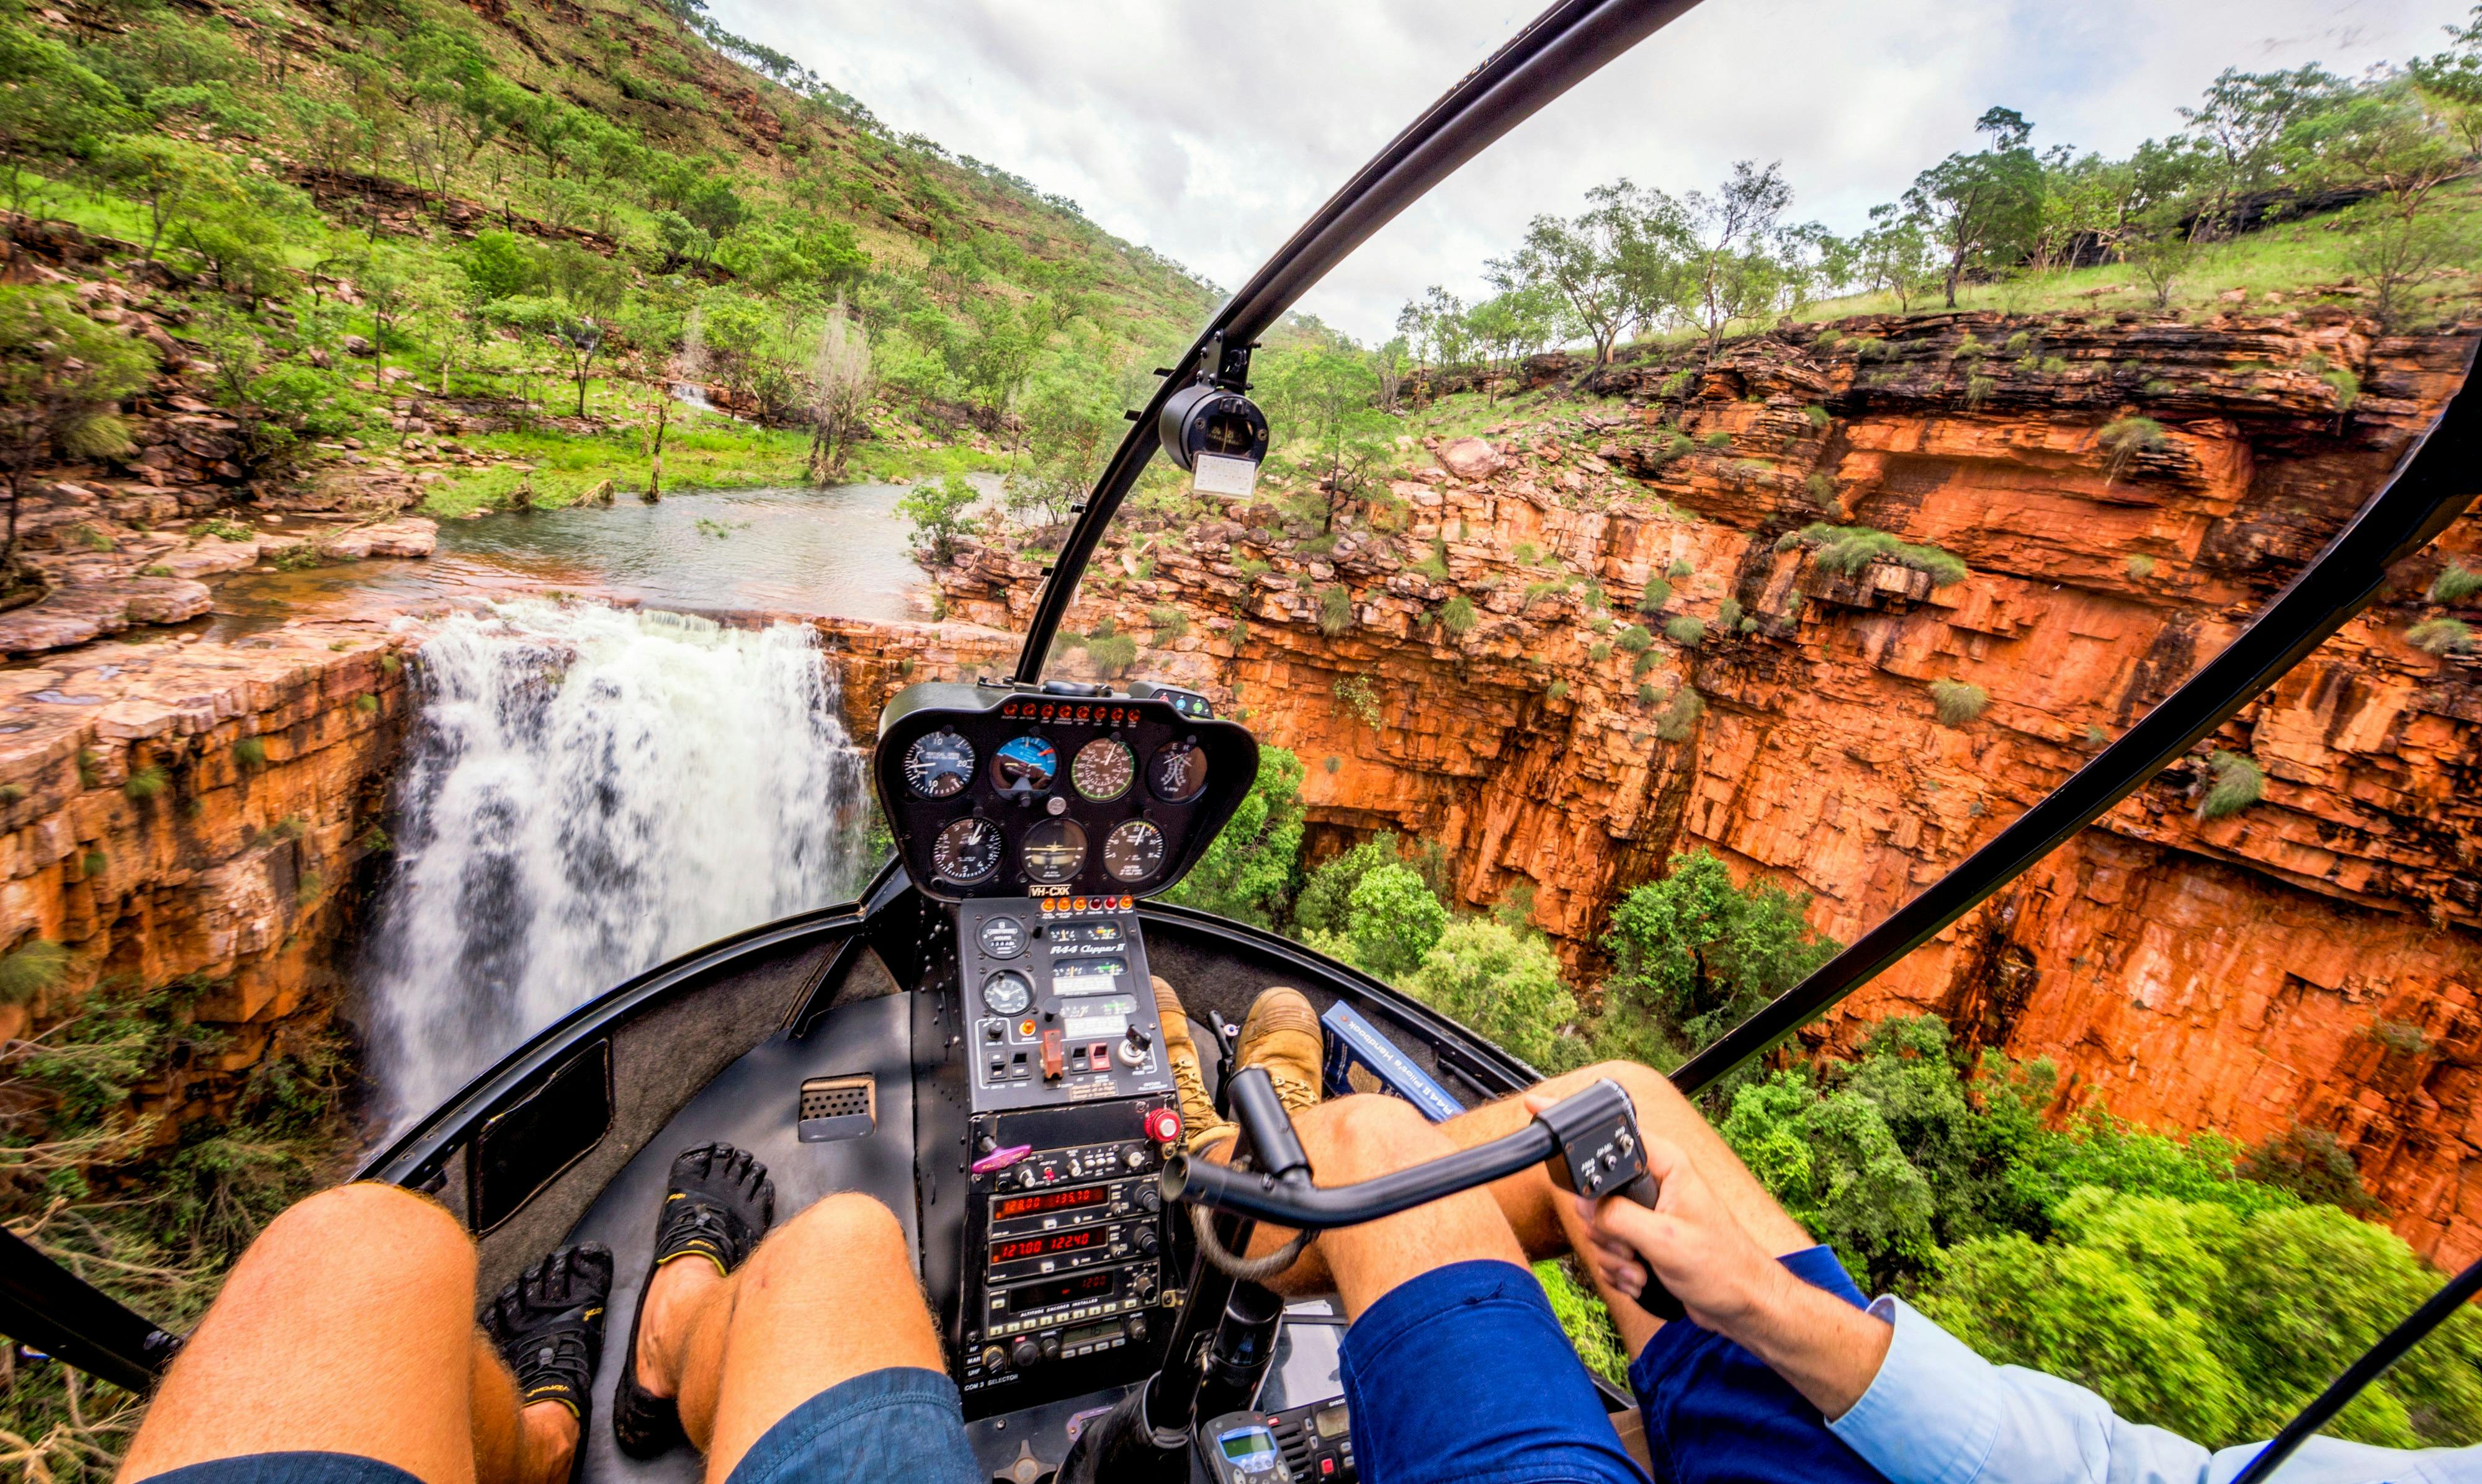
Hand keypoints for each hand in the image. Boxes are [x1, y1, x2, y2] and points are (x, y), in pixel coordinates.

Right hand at [1522, 1093, 1892, 1417]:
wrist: (1742, 1307)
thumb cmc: (1724, 1268)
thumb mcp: (1665, 1240)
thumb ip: (1619, 1217)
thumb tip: (1587, 1206)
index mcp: (1665, 1165)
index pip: (1611, 1135)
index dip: (1575, 1130)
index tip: (1538, 1110)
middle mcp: (1654, 1183)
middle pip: (1595, 1191)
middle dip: (1604, 1229)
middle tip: (1629, 1245)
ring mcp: (1647, 1213)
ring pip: (1599, 1226)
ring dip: (1614, 1256)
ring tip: (1644, 1268)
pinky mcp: (1643, 1240)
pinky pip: (1609, 1249)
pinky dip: (1621, 1271)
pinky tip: (1645, 1279)